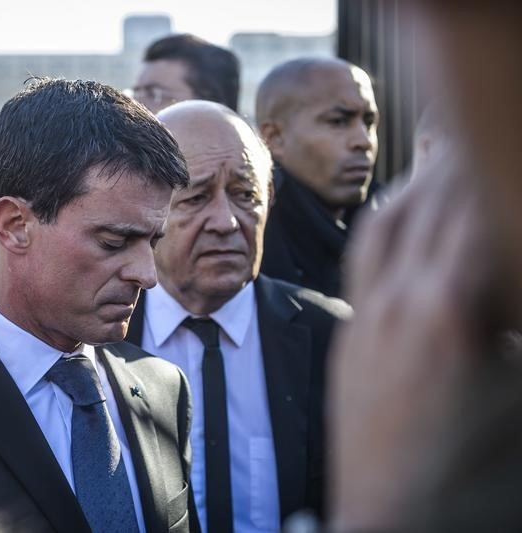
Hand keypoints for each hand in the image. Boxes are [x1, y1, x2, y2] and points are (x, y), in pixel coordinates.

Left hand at [328, 157, 492, 528]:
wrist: (389, 518)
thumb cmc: (473, 477)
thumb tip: (517, 281)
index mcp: (451, 309)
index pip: (480, 209)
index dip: (497, 166)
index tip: (505, 137)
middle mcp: (398, 300)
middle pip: (430, 203)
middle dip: (461, 159)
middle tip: (478, 124)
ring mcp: (366, 316)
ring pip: (385, 224)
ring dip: (416, 185)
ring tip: (441, 156)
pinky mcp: (350, 335)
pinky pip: (360, 261)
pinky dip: (385, 224)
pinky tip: (398, 220)